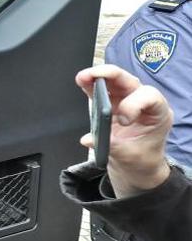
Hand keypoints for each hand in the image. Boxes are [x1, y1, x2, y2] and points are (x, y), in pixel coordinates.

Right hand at [77, 64, 173, 196]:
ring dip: (99, 76)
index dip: (134, 103)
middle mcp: (144, 103)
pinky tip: (82, 81)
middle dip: (112, 75)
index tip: (123, 120)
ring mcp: (127, 101)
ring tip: (83, 77)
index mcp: (158, 114)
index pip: (150, 97)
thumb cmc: (141, 159)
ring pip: (115, 81)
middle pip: (130, 81)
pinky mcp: (113, 104)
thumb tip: (89, 139)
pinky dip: (91, 85)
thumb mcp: (129, 155)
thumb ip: (110, 145)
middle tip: (95, 75)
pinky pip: (103, 90)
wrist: (137, 164)